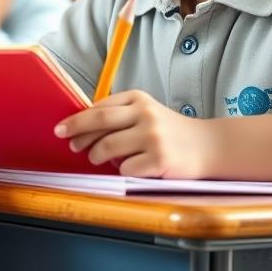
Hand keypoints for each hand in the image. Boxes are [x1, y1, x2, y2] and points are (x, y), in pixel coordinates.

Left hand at [54, 90, 216, 177]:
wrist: (210, 147)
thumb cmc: (171, 132)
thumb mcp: (148, 114)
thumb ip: (120, 116)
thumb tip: (81, 127)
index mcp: (138, 99)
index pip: (99, 108)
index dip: (77, 120)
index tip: (61, 129)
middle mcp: (145, 114)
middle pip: (99, 121)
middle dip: (77, 134)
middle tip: (70, 145)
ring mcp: (153, 136)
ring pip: (108, 147)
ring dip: (97, 156)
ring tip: (97, 159)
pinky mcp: (159, 159)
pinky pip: (125, 168)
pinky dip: (121, 171)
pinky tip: (129, 168)